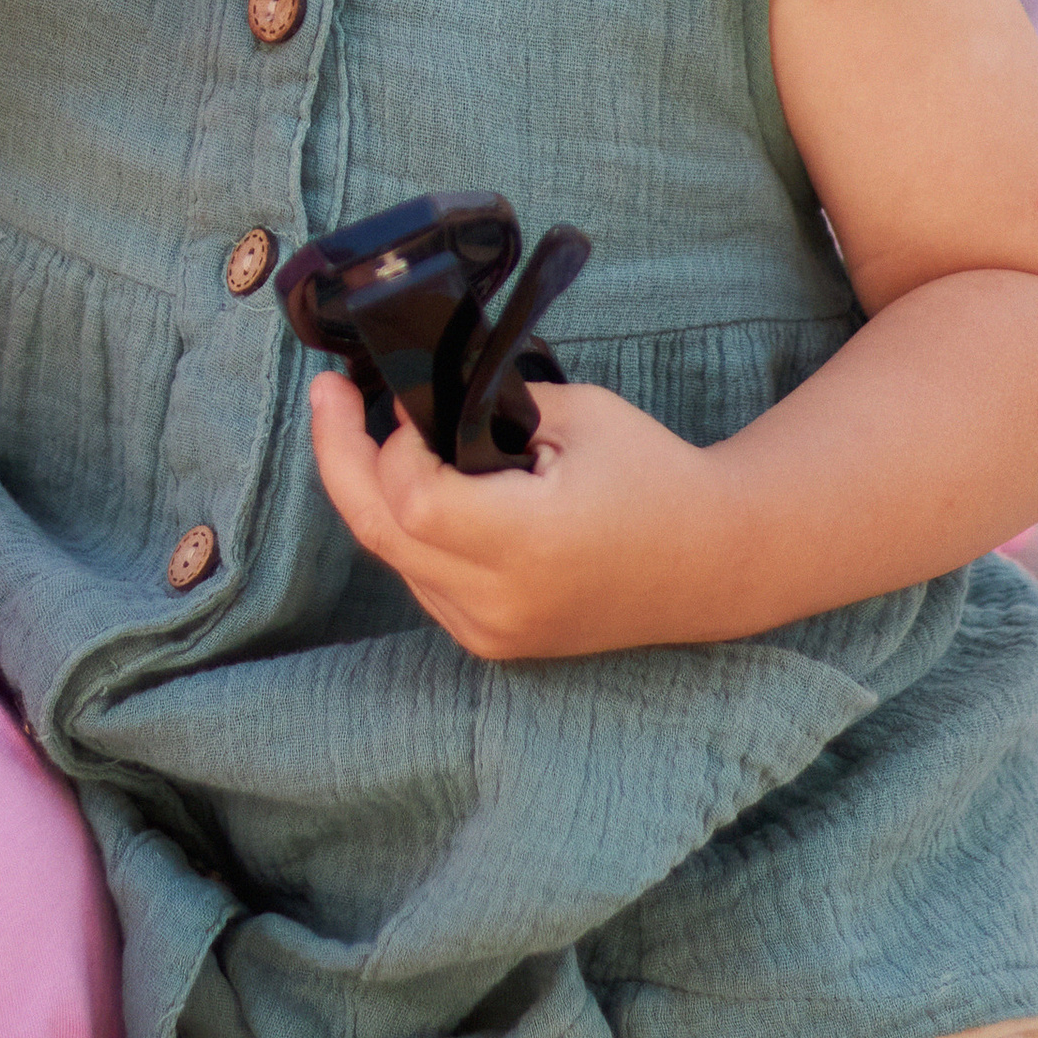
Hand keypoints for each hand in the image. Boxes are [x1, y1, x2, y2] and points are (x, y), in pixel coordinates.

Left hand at [306, 368, 722, 659]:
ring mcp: (492, 633)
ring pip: (393, 557)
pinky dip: (406, 529)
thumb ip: (488, 404)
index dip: (394, 442)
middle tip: (326, 394)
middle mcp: (500, 603)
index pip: (412, 500)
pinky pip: (421, 580)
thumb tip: (414, 398)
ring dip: (372, 493)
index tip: (409, 398)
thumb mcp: (576, 413)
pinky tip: (411, 482)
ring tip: (364, 427)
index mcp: (527, 545)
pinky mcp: (492, 642)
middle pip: (379, 532)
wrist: (712, 563)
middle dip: (340, 457)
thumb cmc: (652, 474)